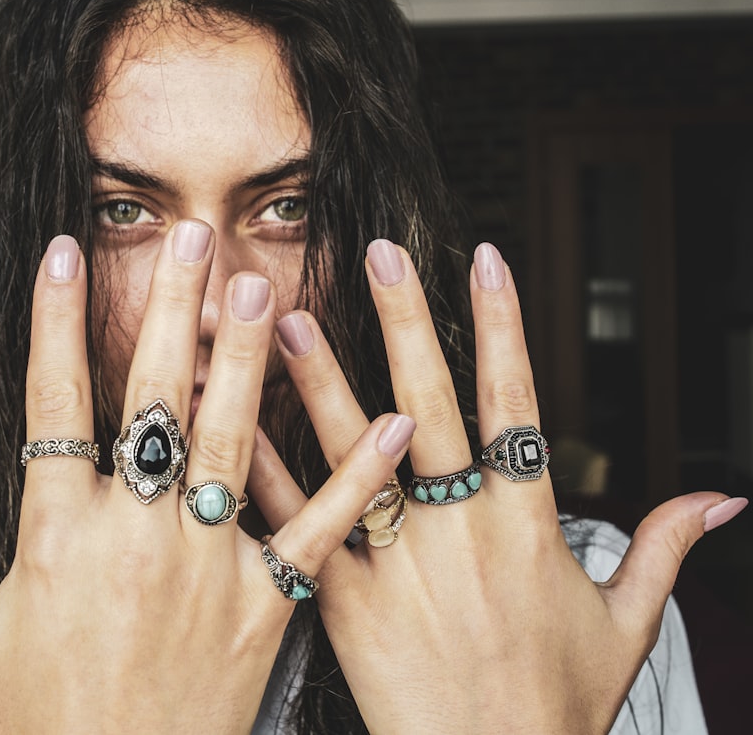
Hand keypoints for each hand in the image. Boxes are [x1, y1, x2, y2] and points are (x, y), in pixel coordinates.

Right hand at [0, 228, 408, 732]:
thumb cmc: (33, 721)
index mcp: (55, 537)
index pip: (51, 401)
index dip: (53, 320)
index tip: (62, 252)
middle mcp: (134, 538)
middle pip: (152, 400)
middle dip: (168, 310)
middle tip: (190, 238)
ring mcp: (206, 568)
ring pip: (229, 440)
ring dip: (246, 359)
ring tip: (258, 286)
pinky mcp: (266, 604)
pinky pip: (317, 527)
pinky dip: (357, 473)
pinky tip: (392, 418)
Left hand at [250, 239, 745, 733]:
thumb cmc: (557, 705)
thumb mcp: (627, 624)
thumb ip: (663, 548)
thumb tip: (723, 500)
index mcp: (526, 525)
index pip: (515, 401)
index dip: (502, 325)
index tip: (484, 260)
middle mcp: (459, 530)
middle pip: (430, 403)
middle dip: (405, 321)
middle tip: (377, 253)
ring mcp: (397, 562)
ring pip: (353, 451)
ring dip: (321, 378)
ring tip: (288, 315)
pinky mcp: (342, 601)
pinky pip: (300, 524)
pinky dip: (268, 470)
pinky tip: (238, 421)